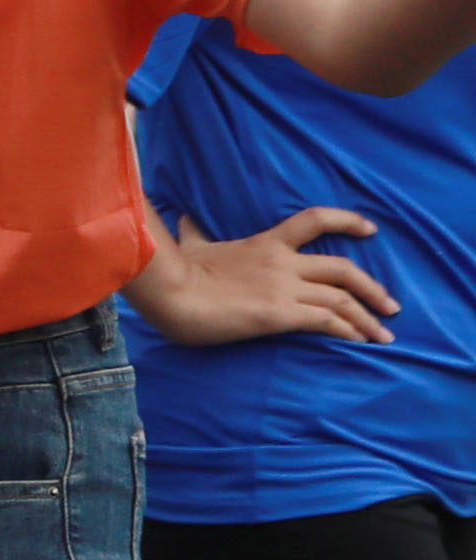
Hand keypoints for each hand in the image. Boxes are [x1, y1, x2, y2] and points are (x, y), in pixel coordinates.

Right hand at [131, 200, 395, 347]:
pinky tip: (359, 342)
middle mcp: (283, 263)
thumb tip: (183, 218)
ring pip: (342, 299)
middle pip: (344, 269)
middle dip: (373, 288)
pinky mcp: (279, 314)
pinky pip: (327, 321)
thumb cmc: (176, 272)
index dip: (347, 221)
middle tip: (391, 305)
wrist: (169, 292)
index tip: (370, 229)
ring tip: (384, 334)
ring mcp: (283, 288)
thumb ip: (195, 233)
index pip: (315, 221)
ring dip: (368, 318)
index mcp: (266, 243)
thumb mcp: (191, 245)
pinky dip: (349, 331)